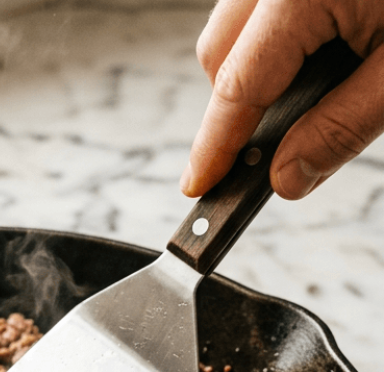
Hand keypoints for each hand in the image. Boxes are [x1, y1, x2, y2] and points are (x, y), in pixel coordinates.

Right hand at [181, 0, 383, 198]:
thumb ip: (342, 128)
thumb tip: (285, 177)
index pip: (236, 85)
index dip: (213, 145)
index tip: (198, 185)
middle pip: (219, 50)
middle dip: (231, 107)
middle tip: (261, 153)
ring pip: (235, 26)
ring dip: (252, 70)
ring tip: (302, 101)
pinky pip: (262, 7)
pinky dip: (275, 41)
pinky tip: (312, 58)